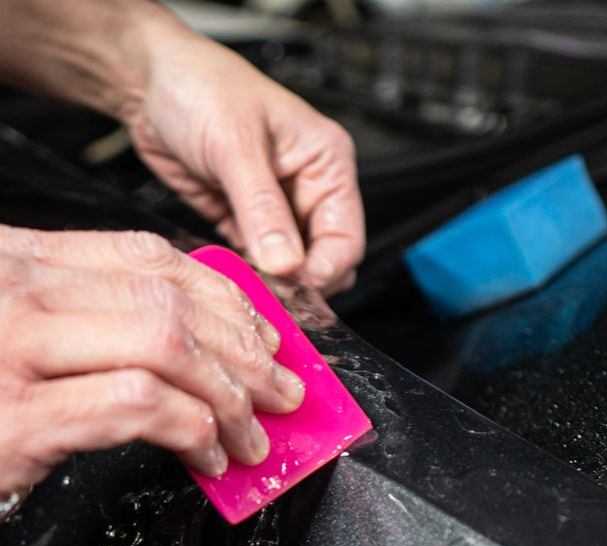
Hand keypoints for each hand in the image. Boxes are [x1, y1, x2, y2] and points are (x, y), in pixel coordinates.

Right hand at [0, 225, 306, 497]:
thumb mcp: (14, 336)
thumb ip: (81, 323)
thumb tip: (188, 345)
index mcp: (16, 262)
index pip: (144, 257)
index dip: (222, 297)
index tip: (262, 335)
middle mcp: (15, 292)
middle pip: (167, 301)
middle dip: (245, 351)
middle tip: (280, 393)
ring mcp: (15, 350)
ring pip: (165, 346)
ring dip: (230, 397)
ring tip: (251, 437)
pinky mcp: (24, 417)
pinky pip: (140, 405)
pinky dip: (192, 430)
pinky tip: (205, 454)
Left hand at [126, 16, 364, 294]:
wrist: (147, 80)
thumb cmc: (198, 86)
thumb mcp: (234, 145)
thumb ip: (262, 208)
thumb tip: (286, 263)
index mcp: (326, 163)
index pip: (345, 240)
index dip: (322, 271)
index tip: (289, 285)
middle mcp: (308, 189)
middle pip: (323, 262)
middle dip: (297, 282)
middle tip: (265, 290)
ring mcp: (278, 209)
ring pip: (291, 269)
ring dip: (270, 283)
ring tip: (244, 283)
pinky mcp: (247, 223)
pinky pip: (258, 264)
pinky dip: (247, 276)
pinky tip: (230, 272)